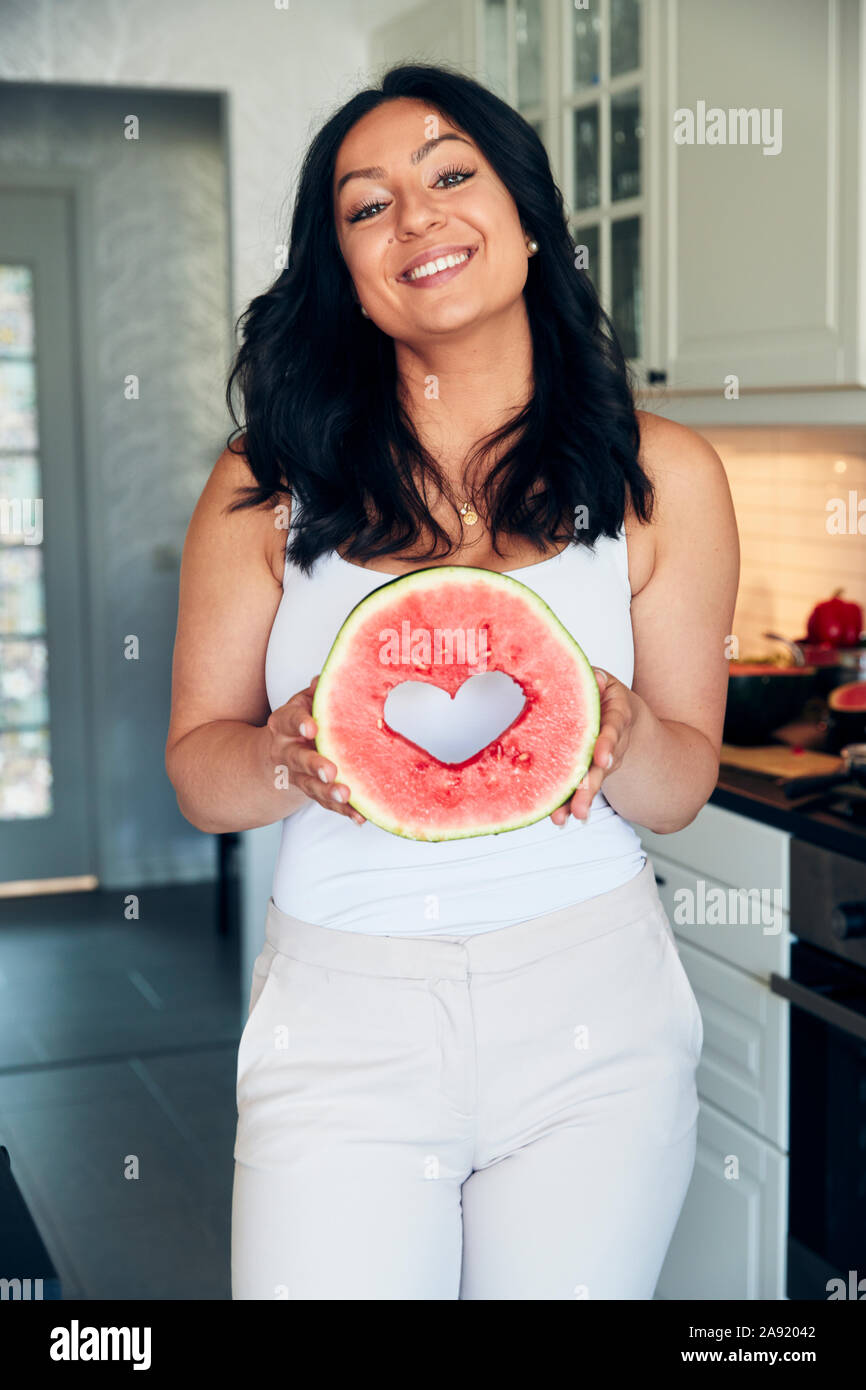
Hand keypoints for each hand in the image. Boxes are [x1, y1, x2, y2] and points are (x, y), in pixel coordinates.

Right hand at [266, 675, 364, 824]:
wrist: (275, 755)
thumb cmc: (297, 722)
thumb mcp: (302, 703)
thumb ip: (313, 693)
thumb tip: (322, 678)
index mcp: (284, 724)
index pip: (288, 720)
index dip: (298, 723)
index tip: (311, 727)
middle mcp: (287, 751)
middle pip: (298, 759)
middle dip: (314, 765)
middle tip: (330, 771)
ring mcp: (298, 775)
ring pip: (311, 785)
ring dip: (328, 792)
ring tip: (346, 795)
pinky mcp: (311, 791)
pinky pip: (325, 803)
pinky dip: (343, 810)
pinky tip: (359, 816)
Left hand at [550, 667, 635, 825]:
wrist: (626, 717)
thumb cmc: (607, 697)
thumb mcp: (606, 682)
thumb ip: (597, 680)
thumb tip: (593, 676)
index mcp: (617, 716)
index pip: (613, 730)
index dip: (607, 744)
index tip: (602, 760)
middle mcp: (612, 743)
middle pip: (602, 767)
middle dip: (590, 786)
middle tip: (580, 807)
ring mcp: (603, 760)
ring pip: (592, 782)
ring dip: (578, 800)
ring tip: (563, 818)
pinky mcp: (590, 771)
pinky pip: (580, 786)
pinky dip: (570, 802)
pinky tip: (558, 817)